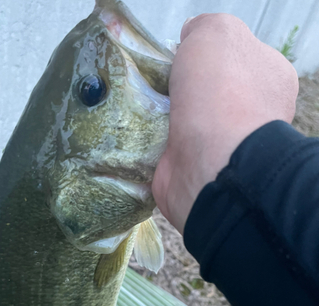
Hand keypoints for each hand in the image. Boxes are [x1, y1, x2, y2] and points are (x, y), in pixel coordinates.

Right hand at [152, 13, 298, 233]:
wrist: (211, 162)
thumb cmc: (221, 92)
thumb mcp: (216, 33)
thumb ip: (204, 28)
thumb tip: (190, 39)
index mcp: (270, 79)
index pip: (237, 59)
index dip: (208, 54)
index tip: (183, 58)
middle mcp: (253, 114)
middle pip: (209, 92)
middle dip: (183, 88)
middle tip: (161, 84)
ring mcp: (226, 146)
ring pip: (188, 122)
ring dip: (165, 115)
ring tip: (145, 108)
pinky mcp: (198, 170)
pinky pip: (172, 149)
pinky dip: (156, 142)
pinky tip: (143, 132)